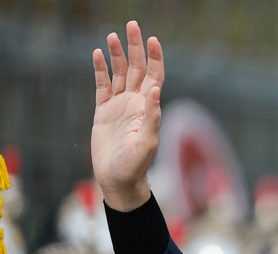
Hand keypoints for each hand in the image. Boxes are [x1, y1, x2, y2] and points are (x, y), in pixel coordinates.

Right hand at [91, 20, 163, 210]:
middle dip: (135, 47)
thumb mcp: (147, 143)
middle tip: (132, 25)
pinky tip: (98, 55)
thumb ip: (152, 117)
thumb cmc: (136, 165)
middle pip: (137, 68)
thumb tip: (155, 91)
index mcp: (148, 107)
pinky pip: (102, 86)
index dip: (155, 57)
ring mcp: (119, 106)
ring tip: (112, 36)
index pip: (155, 76)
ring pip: (119, 73)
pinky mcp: (103, 112)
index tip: (152, 39)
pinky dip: (100, 70)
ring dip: (117, 54)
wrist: (118, 180)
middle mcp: (135, 102)